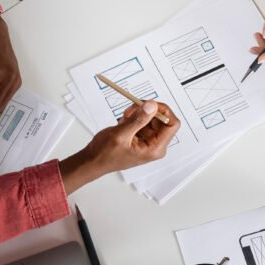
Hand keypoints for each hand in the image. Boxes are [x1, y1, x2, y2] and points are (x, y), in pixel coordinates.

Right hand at [59, 101, 179, 193]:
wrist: (93, 160)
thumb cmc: (105, 155)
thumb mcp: (121, 135)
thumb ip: (138, 120)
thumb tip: (152, 106)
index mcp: (155, 148)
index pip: (172, 125)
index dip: (163, 111)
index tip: (150, 104)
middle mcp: (154, 145)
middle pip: (161, 119)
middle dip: (147, 111)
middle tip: (133, 108)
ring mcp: (147, 140)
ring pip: (150, 117)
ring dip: (138, 113)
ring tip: (125, 118)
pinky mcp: (140, 136)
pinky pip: (142, 120)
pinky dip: (133, 117)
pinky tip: (123, 122)